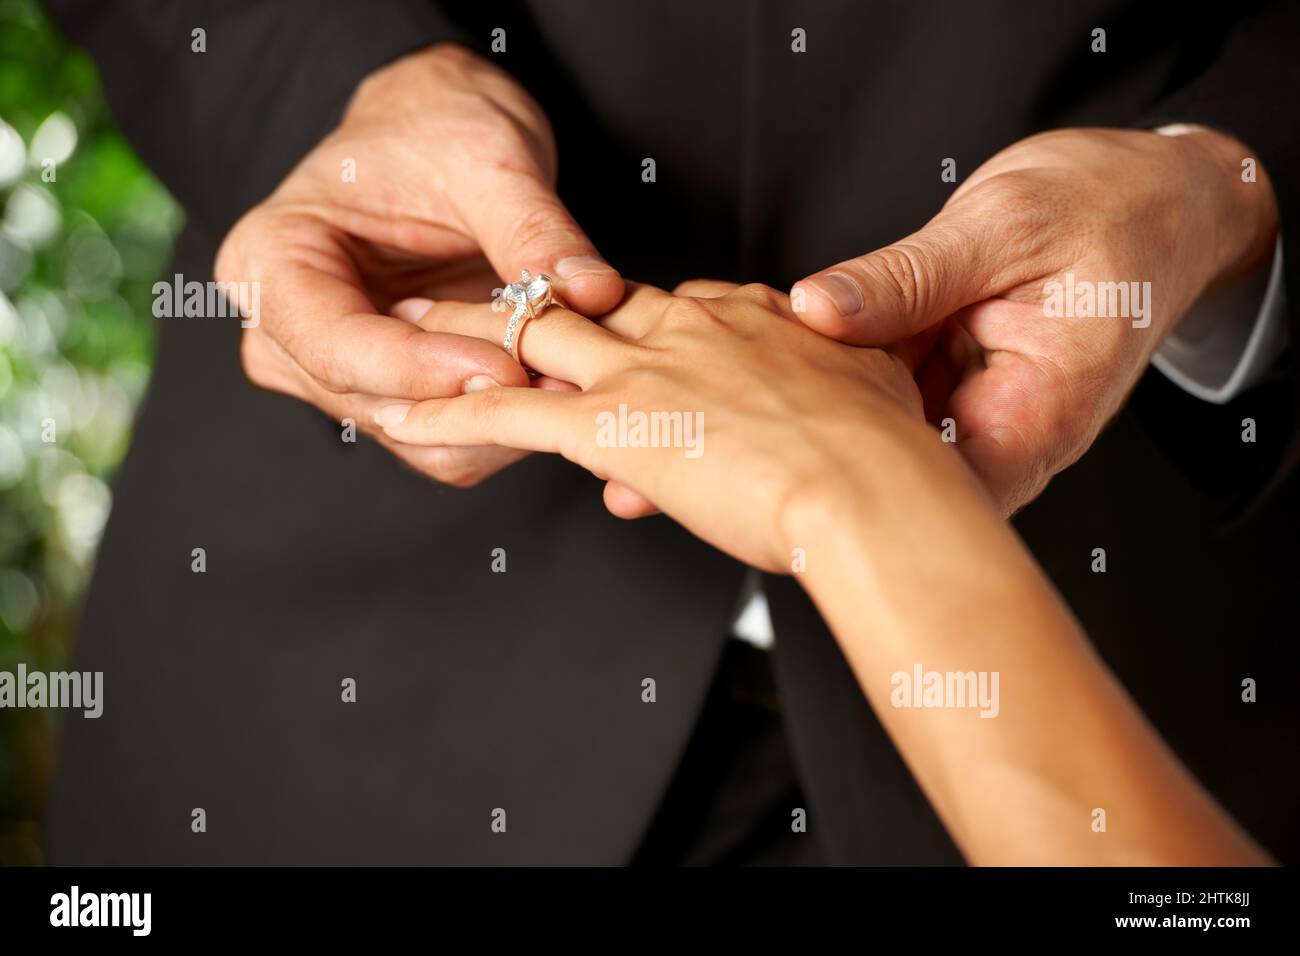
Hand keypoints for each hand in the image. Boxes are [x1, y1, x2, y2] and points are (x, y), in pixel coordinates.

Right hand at [214, 43, 621, 485]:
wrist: (437, 134)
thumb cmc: (436, 128)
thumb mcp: (486, 158)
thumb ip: (531, 228)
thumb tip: (590, 292)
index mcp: (270, 262)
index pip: (338, 346)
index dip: (424, 370)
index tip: (507, 366)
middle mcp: (285, 334)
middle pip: (377, 405)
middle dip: (474, 399)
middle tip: (563, 375)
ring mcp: (334, 375)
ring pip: (418, 437)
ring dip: (498, 418)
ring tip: (568, 373)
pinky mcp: (390, 396)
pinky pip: (448, 439)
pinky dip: (505, 421)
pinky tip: (553, 383)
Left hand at [373, 280, 932, 571]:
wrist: (874, 492)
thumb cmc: (888, 461)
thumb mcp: (867, 401)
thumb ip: (830, 391)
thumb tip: (818, 409)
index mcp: (749, 318)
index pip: (672, 306)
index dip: (636, 325)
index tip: (621, 338)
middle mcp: (686, 328)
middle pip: (588, 299)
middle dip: (535, 297)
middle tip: (488, 292)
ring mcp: (642, 371)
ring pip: (530, 334)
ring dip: (469, 331)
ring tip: (414, 325)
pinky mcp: (608, 426)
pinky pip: (507, 411)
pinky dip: (451, 409)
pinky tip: (409, 411)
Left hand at [791, 127, 1278, 512]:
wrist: (1161, 199)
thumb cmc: (1108, 207)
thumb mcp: (1001, 224)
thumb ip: (907, 276)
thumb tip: (815, 311)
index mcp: (1040, 409)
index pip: (943, 494)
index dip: (865, 482)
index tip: (802, 444)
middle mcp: (1014, 430)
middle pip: (906, 474)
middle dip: (837, 440)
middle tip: (780, 394)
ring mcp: (983, 414)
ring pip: (891, 435)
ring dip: (843, 403)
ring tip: (797, 365)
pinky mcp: (958, 389)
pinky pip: (895, 396)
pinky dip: (861, 371)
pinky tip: (829, 345)